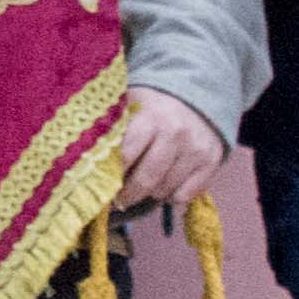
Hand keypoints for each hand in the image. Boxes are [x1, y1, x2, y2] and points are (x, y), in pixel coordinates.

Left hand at [110, 89, 227, 212]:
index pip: (125, 156)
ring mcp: (196, 149)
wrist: (196, 98)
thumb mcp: (129, 105)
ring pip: (165, 190)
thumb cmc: (153, 107)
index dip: (110, 175)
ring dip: (150, 193)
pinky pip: (185, 195)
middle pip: (146, 179)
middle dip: (128, 194)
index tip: (100, 185)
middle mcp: (176, 134)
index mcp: (151, 118)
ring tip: (143, 185)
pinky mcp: (212, 162)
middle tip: (118, 199)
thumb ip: (112, 128)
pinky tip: (165, 185)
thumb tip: (86, 158)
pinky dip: (171, 196)